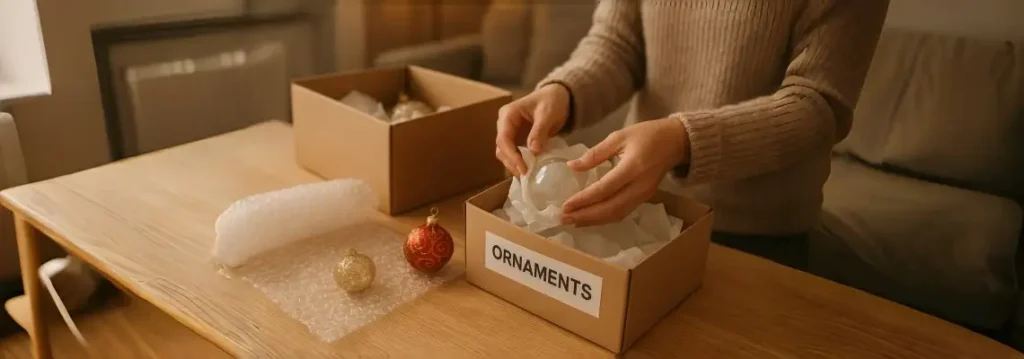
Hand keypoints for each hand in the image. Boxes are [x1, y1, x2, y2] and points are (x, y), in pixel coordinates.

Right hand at [495, 84, 569, 175]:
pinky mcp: (518, 139)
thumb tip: (533, 152)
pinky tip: (528, 171)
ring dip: (514, 164)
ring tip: (526, 175)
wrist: (558, 96)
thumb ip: (539, 131)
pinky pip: (515, 153)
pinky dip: (520, 162)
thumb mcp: (547, 114)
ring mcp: (511, 132)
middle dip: (512, 162)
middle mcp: (505, 124)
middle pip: (502, 148)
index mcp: (508, 115)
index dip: (512, 155)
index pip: (503, 138)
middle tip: (525, 175)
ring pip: (505, 153)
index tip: (523, 168)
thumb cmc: (552, 101)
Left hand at [561, 118, 688, 225]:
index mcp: (632, 167)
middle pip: (610, 208)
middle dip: (586, 216)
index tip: (565, 205)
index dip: (584, 199)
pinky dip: (605, 218)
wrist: (675, 142)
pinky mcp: (644, 199)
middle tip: (564, 218)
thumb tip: (572, 167)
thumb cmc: (647, 135)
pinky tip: (590, 218)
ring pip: (617, 214)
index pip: (604, 189)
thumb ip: (595, 153)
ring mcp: (644, 195)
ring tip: (572, 221)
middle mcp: (639, 186)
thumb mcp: (619, 137)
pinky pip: (623, 213)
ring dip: (594, 220)